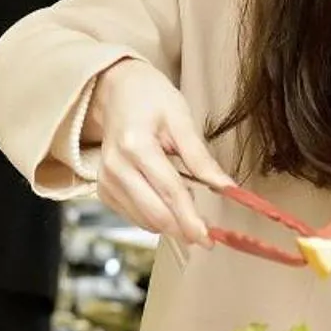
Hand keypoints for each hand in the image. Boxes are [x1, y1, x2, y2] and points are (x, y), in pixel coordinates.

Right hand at [86, 59, 232, 248]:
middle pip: (155, 213)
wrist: (117, 91)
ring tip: (187, 205)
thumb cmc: (151, 100)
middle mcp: (115, 167)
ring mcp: (105, 181)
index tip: (209, 239)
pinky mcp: (103, 190)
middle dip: (183, 227)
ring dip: (171, 223)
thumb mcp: (181, 120)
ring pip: (144, 221)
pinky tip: (166, 201)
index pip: (169, 192)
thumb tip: (227, 187)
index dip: (191, 219)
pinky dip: (154, 217)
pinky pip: (134, 217)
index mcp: (136, 146)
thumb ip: (201, 158)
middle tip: (207, 232)